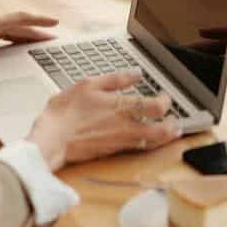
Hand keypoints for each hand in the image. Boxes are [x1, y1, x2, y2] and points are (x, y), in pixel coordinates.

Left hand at [0, 0, 59, 78]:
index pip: (20, 20)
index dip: (38, 22)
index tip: (56, 23)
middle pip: (22, 26)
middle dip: (39, 32)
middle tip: (58, 40)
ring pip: (14, 27)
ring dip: (29, 33)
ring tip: (43, 41)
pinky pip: (4, 30)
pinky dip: (15, 34)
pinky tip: (17, 40)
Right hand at [27, 72, 181, 170]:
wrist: (50, 141)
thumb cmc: (65, 113)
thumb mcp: (88, 85)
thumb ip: (115, 79)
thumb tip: (135, 74)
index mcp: (121, 107)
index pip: (155, 107)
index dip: (166, 102)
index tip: (166, 97)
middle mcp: (124, 127)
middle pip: (160, 131)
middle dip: (173, 127)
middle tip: (176, 122)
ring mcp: (119, 142)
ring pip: (150, 142)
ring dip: (163, 137)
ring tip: (170, 132)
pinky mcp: (111, 152)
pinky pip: (135, 149)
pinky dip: (145, 144)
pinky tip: (145, 140)